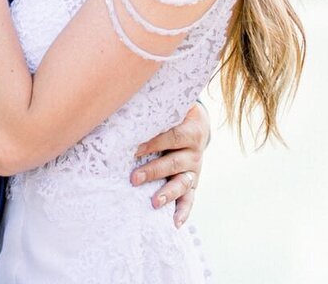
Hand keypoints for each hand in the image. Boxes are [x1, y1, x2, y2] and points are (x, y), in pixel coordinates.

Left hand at [130, 102, 209, 226]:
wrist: (199, 125)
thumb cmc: (175, 115)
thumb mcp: (174, 108)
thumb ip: (158, 108)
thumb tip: (128, 104)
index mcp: (190, 131)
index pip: (171, 137)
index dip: (153, 143)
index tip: (134, 149)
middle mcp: (194, 152)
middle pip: (174, 163)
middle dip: (153, 171)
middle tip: (134, 178)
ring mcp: (194, 170)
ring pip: (182, 183)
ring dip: (168, 193)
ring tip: (154, 202)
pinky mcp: (193, 183)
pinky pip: (190, 199)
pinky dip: (183, 212)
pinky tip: (174, 223)